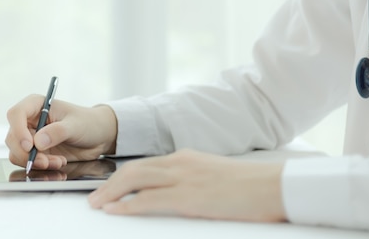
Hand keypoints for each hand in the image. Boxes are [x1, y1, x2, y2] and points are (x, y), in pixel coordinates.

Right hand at [5, 96, 117, 169]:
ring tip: (58, 162)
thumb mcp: (75, 125)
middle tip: (45, 161)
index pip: (16, 114)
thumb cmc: (88, 122)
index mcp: (36, 105)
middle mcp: (29, 120)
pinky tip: (58, 163)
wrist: (99, 136)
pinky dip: (40, 166)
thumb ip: (57, 132)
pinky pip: (28, 162)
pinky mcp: (36, 151)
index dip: (18, 130)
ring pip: (18, 153)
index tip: (30, 145)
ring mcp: (31, 137)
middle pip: (13, 138)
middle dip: (28, 153)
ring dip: (35, 162)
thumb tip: (37, 142)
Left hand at [88, 149, 285, 222]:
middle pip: (133, 170)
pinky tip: (114, 210)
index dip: (122, 176)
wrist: (274, 185)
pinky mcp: (190, 197)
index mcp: (185, 158)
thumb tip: (175, 194)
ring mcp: (184, 178)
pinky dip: (128, 204)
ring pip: (135, 180)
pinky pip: (149, 199)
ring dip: (111, 193)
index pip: (144, 164)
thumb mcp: (213, 177)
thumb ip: (191, 180)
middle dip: (109, 184)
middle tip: (94, 198)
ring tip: (96, 205)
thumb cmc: (250, 186)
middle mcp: (180, 163)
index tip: (109, 187)